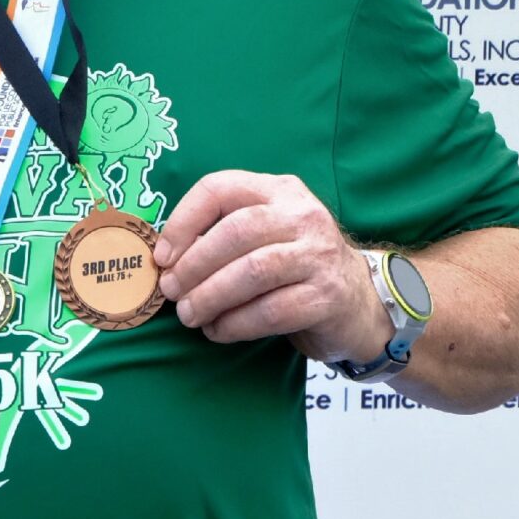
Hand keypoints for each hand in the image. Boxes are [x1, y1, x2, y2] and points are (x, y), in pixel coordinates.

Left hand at [151, 171, 388, 361]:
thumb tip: (164, 260)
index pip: (220, 188)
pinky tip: (218, 330)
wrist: (356, 301)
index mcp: (278, 190)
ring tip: (190, 315)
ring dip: (211, 297)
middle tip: (171, 291)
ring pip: (253, 271)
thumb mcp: (261, 235)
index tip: (162, 256)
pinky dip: (235, 324)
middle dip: (194, 265)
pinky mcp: (328, 296)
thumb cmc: (291, 266)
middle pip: (236, 232)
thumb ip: (219, 235)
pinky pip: (271, 311)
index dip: (183, 221)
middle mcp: (303, 215)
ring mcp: (320, 255)